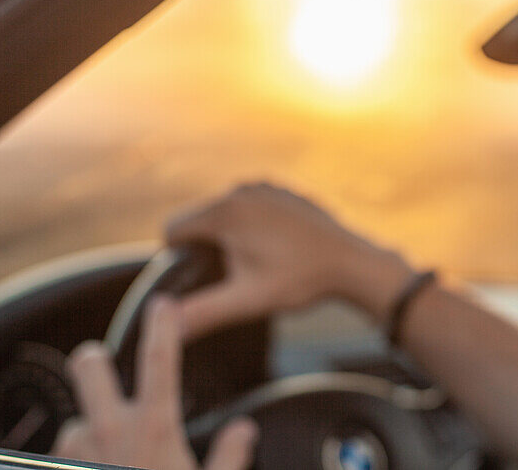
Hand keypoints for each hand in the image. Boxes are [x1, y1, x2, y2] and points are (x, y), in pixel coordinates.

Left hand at [53, 296, 257, 469]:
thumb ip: (230, 455)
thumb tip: (244, 431)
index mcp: (155, 428)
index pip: (160, 359)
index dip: (162, 325)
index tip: (163, 305)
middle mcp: (111, 432)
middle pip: (89, 367)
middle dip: (93, 361)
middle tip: (101, 364)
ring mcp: (79, 455)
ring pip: (72, 420)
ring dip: (85, 430)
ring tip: (103, 451)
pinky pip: (58, 458)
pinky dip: (72, 462)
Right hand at [166, 183, 411, 339]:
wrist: (352, 264)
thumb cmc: (301, 280)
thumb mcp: (246, 302)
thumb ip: (201, 314)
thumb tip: (165, 328)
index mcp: (226, 211)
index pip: (173, 228)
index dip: (180, 257)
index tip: (208, 276)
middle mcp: (243, 190)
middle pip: (200, 220)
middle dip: (208, 248)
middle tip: (239, 274)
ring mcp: (266, 187)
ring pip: (226, 213)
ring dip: (231, 237)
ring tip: (260, 263)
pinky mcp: (284, 192)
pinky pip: (252, 208)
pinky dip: (254, 227)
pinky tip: (277, 251)